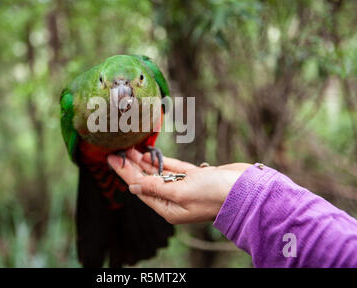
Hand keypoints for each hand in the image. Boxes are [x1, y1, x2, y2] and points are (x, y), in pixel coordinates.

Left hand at [107, 148, 250, 223]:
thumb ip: (155, 187)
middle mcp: (174, 199)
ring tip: (128, 147)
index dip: (124, 173)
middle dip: (130, 165)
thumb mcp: (180, 192)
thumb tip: (132, 186)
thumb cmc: (215, 194)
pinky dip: (160, 160)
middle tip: (115, 149)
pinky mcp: (195, 176)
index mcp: (168, 208)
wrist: (246, 188)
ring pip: (158, 173)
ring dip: (143, 161)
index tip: (111, 158)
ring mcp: (185, 187)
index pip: (140, 188)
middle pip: (146, 180)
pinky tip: (148, 152)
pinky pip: (172, 168)